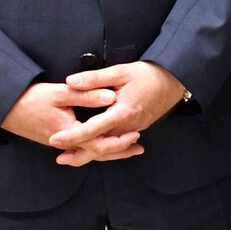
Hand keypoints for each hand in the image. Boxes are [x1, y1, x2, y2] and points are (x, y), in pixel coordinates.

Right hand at [2, 81, 132, 161]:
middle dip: (119, 151)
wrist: (4, 107)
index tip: (135, 134)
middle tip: (139, 147)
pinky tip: (105, 142)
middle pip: (96, 153)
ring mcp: (60, 143)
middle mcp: (65, 143)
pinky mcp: (57, 139)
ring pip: (89, 152)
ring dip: (109, 151)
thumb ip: (87, 95)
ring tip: (129, 148)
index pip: (98, 144)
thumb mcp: (60, 93)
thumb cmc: (30, 99)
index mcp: (69, 132)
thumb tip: (111, 96)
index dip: (118, 141)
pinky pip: (80, 148)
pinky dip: (95, 148)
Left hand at [49, 61, 187, 164]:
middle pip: (101, 147)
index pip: (92, 130)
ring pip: (110, 148)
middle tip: (59, 158)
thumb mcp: (121, 72)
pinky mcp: (138, 127)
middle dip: (79, 155)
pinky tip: (95, 148)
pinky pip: (118, 143)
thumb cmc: (150, 75)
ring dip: (90, 154)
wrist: (176, 80)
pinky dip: (104, 149)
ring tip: (72, 157)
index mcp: (122, 112)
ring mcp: (134, 128)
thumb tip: (71, 81)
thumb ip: (95, 78)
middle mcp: (128, 125)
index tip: (55, 139)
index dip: (72, 136)